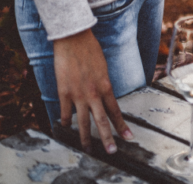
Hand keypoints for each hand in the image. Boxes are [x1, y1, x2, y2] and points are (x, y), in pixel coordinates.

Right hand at [54, 29, 132, 153]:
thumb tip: (104, 95)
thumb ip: (103, 84)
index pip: (116, 111)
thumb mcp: (103, 68)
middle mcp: (94, 94)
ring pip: (83, 122)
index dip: (122, 126)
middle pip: (102, 121)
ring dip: (86, 137)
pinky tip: (65, 127)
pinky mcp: (64, 92)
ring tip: (88, 149)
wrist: (74, 39)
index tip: (129, 137)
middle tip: (112, 151)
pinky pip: (65, 112)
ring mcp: (78, 94)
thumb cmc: (90, 50)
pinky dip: (65, 121)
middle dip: (107, 138)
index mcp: (106, 87)